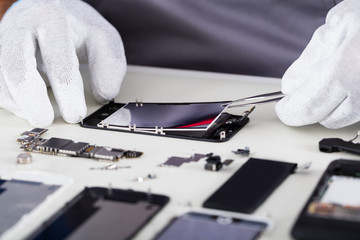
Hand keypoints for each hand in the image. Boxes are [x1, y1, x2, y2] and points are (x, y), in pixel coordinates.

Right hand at [0, 0, 125, 126]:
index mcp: (53, 21)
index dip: (67, 91)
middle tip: (46, 120)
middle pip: (17, 67)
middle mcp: (22, 28)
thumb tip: (103, 96)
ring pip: (1, 77)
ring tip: (40, 116)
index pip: (58, 59)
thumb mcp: (103, 38)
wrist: (46, 9)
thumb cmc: (76, 27)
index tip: (76, 114)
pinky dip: (12, 101)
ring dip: (19, 103)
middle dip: (32, 100)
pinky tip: (28, 108)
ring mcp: (5, 42)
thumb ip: (110, 65)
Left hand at [276, 0, 359, 128]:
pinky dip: (342, 104)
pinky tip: (341, 87)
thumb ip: (311, 58)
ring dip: (323, 108)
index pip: (308, 106)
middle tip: (293, 102)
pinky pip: (356, 112)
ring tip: (321, 86)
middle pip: (322, 117)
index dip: (290, 111)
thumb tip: (290, 86)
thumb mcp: (339, 24)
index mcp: (348, 68)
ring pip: (340, 119)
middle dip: (302, 111)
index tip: (282, 107)